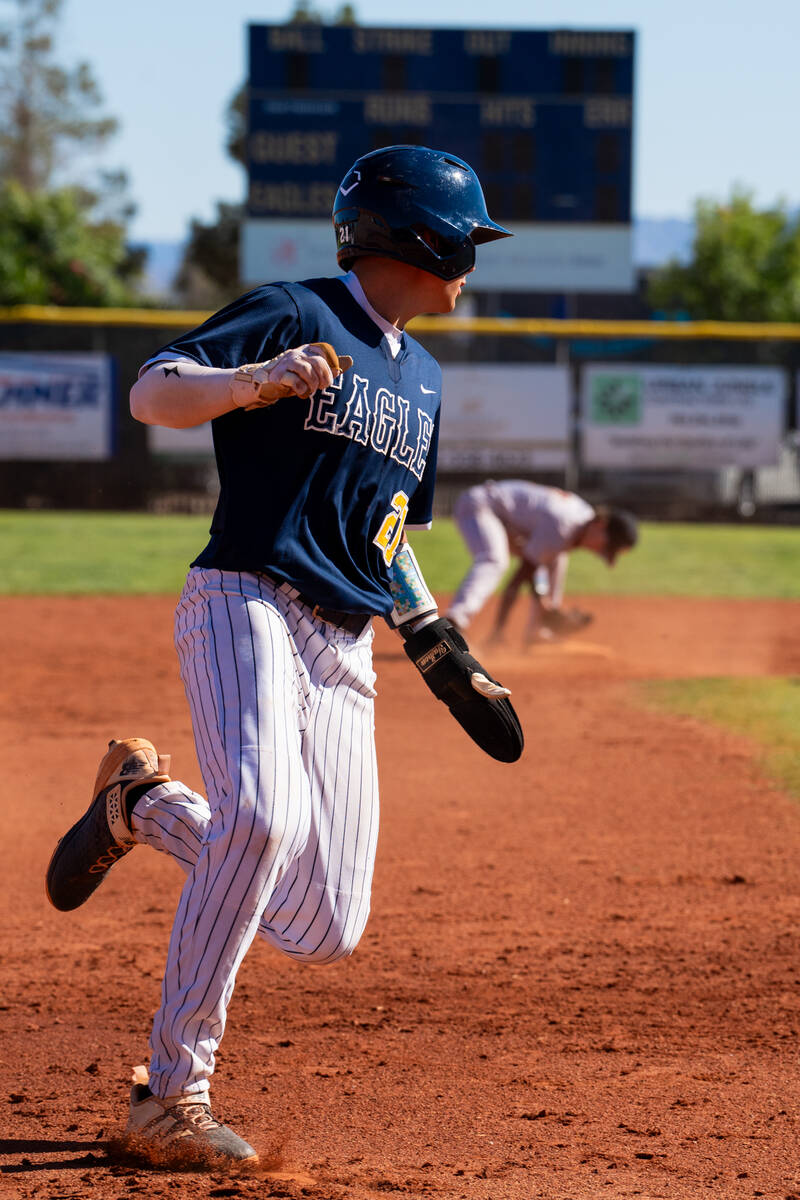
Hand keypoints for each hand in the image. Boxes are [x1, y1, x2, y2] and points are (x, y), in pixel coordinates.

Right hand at [231, 342, 352, 408]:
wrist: (263, 385)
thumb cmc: (290, 379)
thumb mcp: (310, 373)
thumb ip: (327, 368)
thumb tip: (349, 361)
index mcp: (304, 351)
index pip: (323, 351)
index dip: (330, 366)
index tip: (327, 379)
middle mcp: (296, 354)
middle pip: (318, 361)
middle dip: (324, 377)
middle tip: (321, 387)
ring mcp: (286, 363)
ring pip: (307, 370)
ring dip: (313, 384)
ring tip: (310, 391)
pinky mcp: (277, 375)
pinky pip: (295, 381)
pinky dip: (301, 390)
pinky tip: (300, 393)